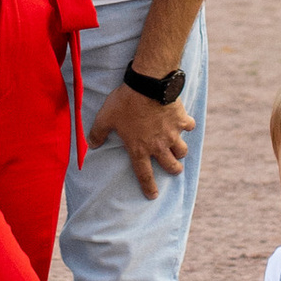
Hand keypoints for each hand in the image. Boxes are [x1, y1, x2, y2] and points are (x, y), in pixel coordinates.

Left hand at [87, 77, 193, 201]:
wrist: (148, 85)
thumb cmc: (125, 102)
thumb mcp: (105, 117)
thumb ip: (97, 133)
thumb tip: (91, 144)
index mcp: (139, 149)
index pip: (144, 174)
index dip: (149, 187)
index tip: (153, 195)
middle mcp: (158, 146)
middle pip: (171, 166)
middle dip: (173, 169)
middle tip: (173, 168)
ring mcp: (172, 134)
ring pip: (182, 150)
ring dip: (180, 151)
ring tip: (177, 148)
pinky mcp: (181, 120)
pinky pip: (189, 127)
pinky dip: (187, 125)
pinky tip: (183, 122)